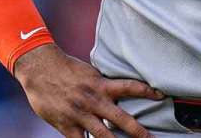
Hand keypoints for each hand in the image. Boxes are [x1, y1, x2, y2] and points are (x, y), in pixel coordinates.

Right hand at [13, 43, 164, 137]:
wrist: (38, 68)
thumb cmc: (65, 68)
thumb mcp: (89, 72)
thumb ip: (103, 84)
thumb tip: (119, 90)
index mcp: (101, 85)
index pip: (129, 86)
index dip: (147, 90)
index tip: (161, 95)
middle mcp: (93, 100)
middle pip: (121, 119)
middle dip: (138, 131)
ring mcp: (80, 115)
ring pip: (103, 136)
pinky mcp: (66, 126)